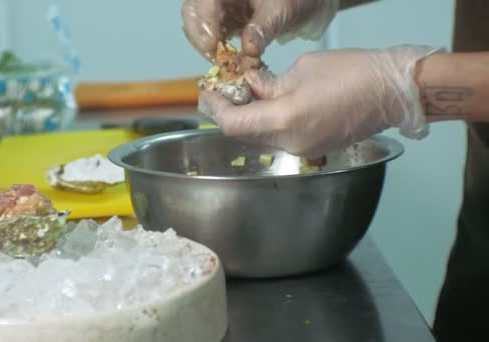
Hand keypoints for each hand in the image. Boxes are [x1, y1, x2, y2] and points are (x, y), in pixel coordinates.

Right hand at [181, 0, 338, 59]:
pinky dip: (218, 50)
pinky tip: (229, 61)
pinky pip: (213, 36)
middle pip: (193, 13)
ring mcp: (221, 8)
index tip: (212, 46)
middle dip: (199, 36)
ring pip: (199, 26)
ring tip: (223, 62)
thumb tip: (248, 49)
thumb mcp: (282, 11)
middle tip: (214, 57)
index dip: (204, 23)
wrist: (308, 4)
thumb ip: (263, 28)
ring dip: (207, 45)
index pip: (204, 1)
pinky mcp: (226, 22)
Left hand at [198, 45, 441, 157]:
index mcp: (286, 120)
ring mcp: (303, 150)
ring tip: (245, 91)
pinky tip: (268, 102)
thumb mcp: (302, 69)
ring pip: (260, 137)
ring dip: (248, 117)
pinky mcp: (313, 149)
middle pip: (244, 134)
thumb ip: (269, 83)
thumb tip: (251, 88)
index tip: (208, 92)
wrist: (394, 92)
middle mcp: (290, 143)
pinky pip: (279, 138)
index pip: (233, 124)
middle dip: (229, 112)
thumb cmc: (353, 72)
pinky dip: (267, 122)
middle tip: (222, 89)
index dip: (215, 109)